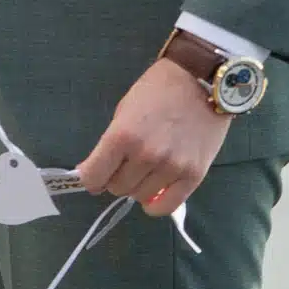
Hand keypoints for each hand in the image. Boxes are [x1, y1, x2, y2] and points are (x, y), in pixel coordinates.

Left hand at [73, 55, 221, 216]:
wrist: (198, 81)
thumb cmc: (156, 92)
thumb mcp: (123, 111)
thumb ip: (111, 144)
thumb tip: (97, 173)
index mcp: (122, 136)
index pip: (93, 177)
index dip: (90, 178)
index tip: (93, 175)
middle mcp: (146, 155)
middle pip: (117, 188)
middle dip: (115, 179)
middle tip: (124, 165)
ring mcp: (171, 167)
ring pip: (139, 197)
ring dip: (137, 186)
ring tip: (145, 169)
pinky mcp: (194, 176)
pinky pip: (167, 207)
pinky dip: (155, 204)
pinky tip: (155, 190)